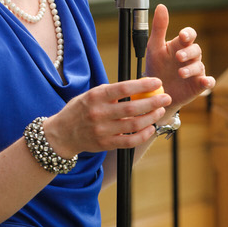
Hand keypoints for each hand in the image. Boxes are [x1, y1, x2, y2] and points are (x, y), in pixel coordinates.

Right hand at [44, 77, 171, 157]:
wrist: (62, 134)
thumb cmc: (80, 110)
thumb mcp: (91, 95)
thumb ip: (111, 93)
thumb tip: (139, 88)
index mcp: (95, 97)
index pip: (123, 88)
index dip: (143, 85)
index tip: (157, 82)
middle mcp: (99, 114)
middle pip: (132, 107)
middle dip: (153, 102)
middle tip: (165, 97)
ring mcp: (102, 131)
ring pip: (134, 125)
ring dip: (151, 118)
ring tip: (160, 111)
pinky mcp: (105, 144)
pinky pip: (130, 141)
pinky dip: (143, 135)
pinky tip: (151, 128)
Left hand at [144, 4, 214, 110]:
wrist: (155, 91)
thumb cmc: (156, 67)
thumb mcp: (154, 47)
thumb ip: (159, 27)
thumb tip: (162, 6)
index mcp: (179, 46)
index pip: (189, 35)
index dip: (188, 34)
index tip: (182, 36)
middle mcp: (190, 57)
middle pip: (196, 50)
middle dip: (188, 52)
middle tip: (178, 57)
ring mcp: (195, 71)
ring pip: (199, 66)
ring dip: (191, 68)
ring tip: (180, 73)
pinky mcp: (198, 85)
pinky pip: (208, 82)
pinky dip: (208, 82)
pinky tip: (204, 82)